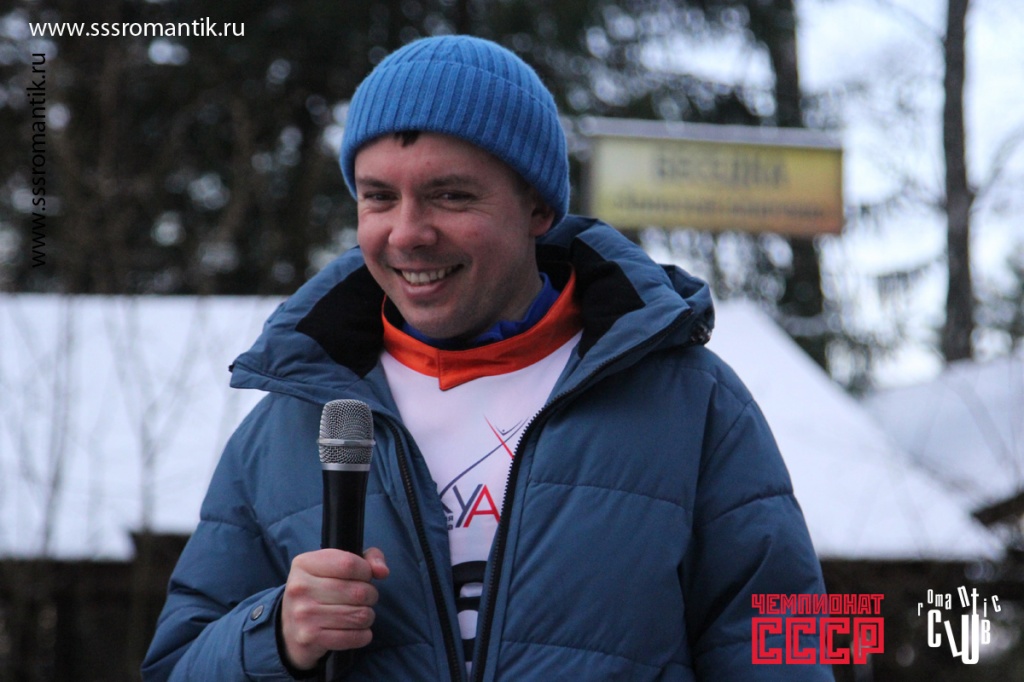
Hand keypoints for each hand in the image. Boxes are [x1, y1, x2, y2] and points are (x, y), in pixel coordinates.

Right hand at [280, 547, 389, 670]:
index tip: (364, 577)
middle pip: (359, 591)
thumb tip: (382, 571)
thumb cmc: (320, 591)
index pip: (349, 564)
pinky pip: (355, 636)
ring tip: (359, 613)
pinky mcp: (310, 638)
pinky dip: (363, 635)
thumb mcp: (335, 566)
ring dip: (367, 616)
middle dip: (370, 595)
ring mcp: (303, 614)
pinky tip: (355, 630)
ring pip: (361, 615)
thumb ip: (367, 559)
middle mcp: (300, 588)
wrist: (290, 629)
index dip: (366, 571)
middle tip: (363, 598)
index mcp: (304, 564)